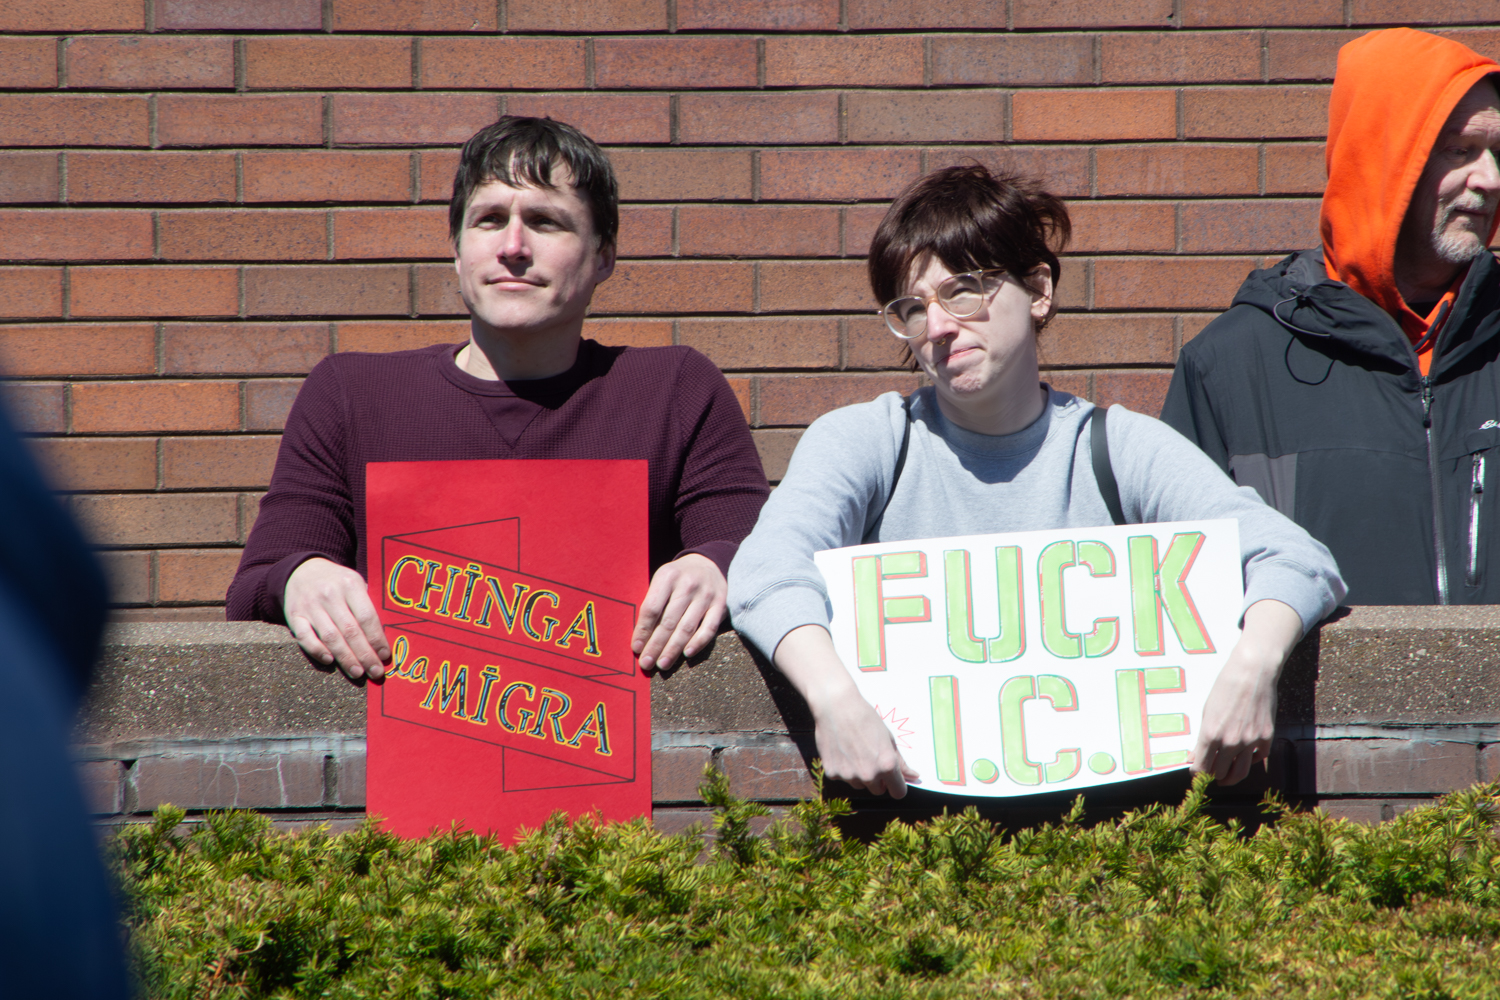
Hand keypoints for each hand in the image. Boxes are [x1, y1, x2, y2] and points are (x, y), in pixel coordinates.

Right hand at [283, 557, 389, 681]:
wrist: (301, 571)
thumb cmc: (337, 582)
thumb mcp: (355, 583)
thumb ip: (368, 604)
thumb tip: (384, 637)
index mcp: (350, 585)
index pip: (367, 616)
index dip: (377, 639)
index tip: (386, 656)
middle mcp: (330, 595)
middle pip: (350, 631)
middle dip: (365, 654)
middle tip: (376, 672)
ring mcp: (310, 606)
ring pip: (330, 637)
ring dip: (345, 658)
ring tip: (357, 672)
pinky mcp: (294, 616)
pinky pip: (305, 637)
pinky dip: (317, 651)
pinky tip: (330, 661)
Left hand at [632, 553, 726, 671]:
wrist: (707, 563)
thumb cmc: (677, 579)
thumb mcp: (661, 581)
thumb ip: (653, 603)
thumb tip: (641, 638)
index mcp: (667, 576)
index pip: (652, 608)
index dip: (643, 631)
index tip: (636, 648)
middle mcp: (687, 584)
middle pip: (668, 621)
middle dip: (655, 645)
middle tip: (646, 663)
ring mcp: (706, 595)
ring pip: (687, 627)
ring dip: (673, 649)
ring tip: (662, 664)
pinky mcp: (720, 604)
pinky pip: (709, 628)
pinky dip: (698, 643)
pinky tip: (686, 654)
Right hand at [774, 624, 919, 797]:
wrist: (836, 707)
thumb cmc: (865, 718)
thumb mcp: (888, 738)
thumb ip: (900, 761)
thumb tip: (914, 776)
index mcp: (887, 766)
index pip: (898, 792)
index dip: (897, 786)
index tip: (893, 779)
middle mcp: (869, 775)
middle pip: (878, 791)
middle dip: (878, 780)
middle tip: (871, 759)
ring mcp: (849, 775)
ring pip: (860, 785)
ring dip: (860, 775)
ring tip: (855, 752)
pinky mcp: (832, 773)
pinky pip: (843, 778)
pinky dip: (843, 769)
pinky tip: (842, 751)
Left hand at [1193, 599, 1302, 784]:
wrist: (1252, 673)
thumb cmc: (1225, 687)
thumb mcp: (1206, 711)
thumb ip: (1202, 737)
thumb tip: (1194, 757)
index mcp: (1210, 734)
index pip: (1201, 767)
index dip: (1197, 773)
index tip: (1196, 771)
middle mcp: (1230, 741)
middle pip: (1220, 773)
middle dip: (1213, 775)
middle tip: (1211, 773)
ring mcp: (1250, 741)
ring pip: (1240, 772)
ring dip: (1231, 778)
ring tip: (1226, 777)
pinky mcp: (1266, 737)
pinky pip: (1259, 757)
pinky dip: (1251, 760)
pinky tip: (1245, 756)